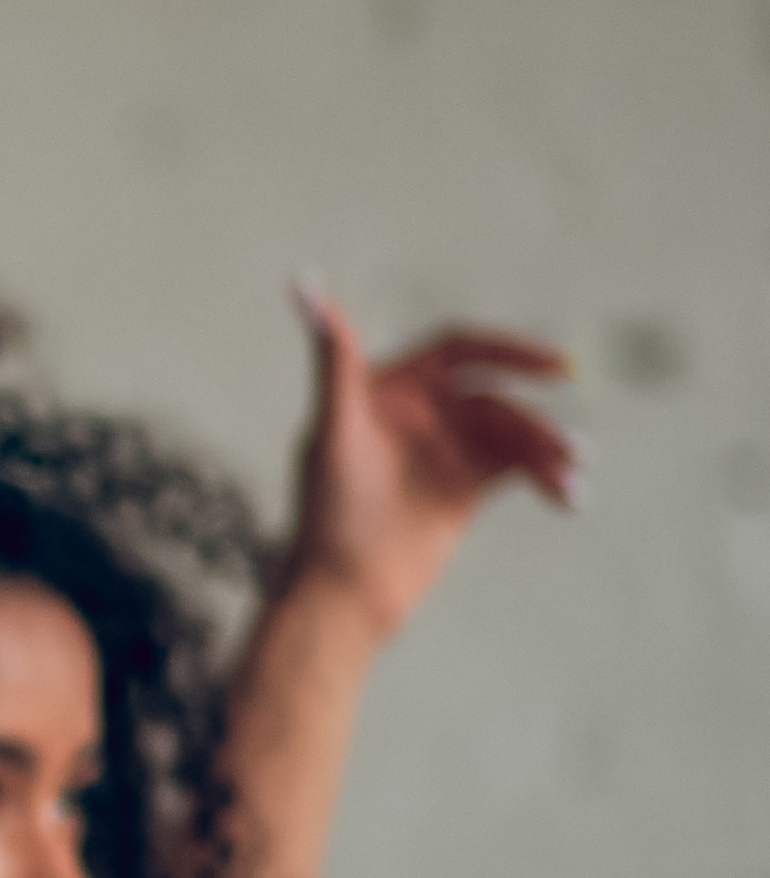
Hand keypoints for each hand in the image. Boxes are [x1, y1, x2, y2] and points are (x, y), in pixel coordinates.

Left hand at [275, 288, 575, 644]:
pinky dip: (548, 477)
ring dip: (549, 451)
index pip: (460, 348)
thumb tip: (304, 285)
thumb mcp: (333, 431)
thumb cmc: (327, 511)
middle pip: (496, 398)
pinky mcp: (467, 486)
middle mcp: (420, 412)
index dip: (510, 350)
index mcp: (389, 388)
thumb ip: (334, 361)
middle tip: (568, 449)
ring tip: (572, 478)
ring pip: (515, 433)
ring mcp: (446, 449)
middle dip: (533, 422)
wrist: (343, 592)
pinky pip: (521, 467)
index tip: (556, 367)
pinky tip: (570, 497)